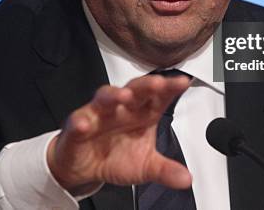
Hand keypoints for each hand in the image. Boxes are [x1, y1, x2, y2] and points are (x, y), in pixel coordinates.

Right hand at [46, 73, 192, 195]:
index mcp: (142, 113)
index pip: (158, 96)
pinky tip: (85, 124)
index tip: (183, 83)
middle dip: (145, 85)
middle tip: (157, 83)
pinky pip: (78, 120)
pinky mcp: (77, 126)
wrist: (85, 168)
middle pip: (135, 90)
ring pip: (105, 97)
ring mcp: (99, 114)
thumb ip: (165, 170)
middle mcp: (121, 108)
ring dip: (114, 95)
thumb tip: (186, 179)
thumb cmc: (116, 157)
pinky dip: (81, 122)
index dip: (170, 88)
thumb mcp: (145, 167)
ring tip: (123, 96)